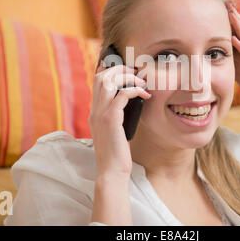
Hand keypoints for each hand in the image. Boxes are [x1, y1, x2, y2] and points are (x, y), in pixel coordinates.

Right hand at [88, 61, 150, 176]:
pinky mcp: (110, 120)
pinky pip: (122, 95)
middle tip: (135, 73)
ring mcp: (100, 114)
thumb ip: (117, 116)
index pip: (96, 81)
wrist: (111, 171)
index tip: (127, 71)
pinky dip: (134, 90)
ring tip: (141, 81)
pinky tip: (145, 94)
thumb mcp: (114, 130)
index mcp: (95, 112)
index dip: (110, 70)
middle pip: (101, 76)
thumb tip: (131, 102)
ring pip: (108, 81)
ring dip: (126, 77)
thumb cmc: (117, 153)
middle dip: (119, 69)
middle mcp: (95, 110)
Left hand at [226, 1, 239, 102]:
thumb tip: (210, 56)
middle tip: (226, 1)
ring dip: (238, 25)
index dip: (226, 21)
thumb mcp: (236, 68)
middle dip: (233, 16)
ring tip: (231, 13)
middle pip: (239, 29)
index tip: (217, 7)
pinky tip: (233, 39)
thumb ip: (227, 60)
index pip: (233, 31)